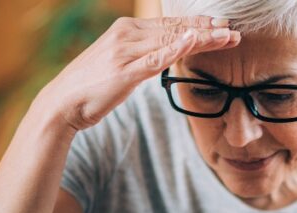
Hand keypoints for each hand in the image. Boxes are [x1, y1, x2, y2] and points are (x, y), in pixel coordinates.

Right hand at [37, 16, 240, 133]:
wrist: (63, 103)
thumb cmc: (91, 88)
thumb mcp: (120, 65)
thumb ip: (143, 56)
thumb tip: (166, 54)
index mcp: (126, 30)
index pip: (170, 25)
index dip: (197, 25)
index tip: (221, 26)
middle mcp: (127, 35)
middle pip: (175, 29)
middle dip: (207, 29)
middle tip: (233, 29)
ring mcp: (126, 52)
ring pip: (172, 41)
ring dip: (203, 37)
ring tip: (228, 36)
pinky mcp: (125, 72)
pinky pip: (156, 58)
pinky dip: (177, 48)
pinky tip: (194, 41)